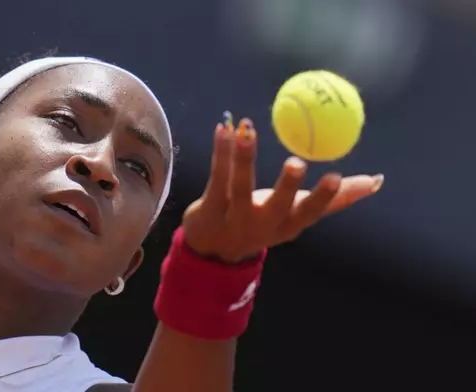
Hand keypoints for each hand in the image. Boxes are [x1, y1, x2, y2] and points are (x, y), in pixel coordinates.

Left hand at [182, 117, 383, 262]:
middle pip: (275, 206)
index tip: (336, 176)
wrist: (212, 251)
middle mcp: (261, 225)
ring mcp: (232, 219)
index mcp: (287, 225)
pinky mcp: (208, 209)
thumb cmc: (263, 222)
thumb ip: (334, 199)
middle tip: (297, 162)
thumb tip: (377, 181)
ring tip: (247, 130)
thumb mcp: (297, 214)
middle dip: (287, 187)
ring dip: (244, 159)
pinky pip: (216, 177)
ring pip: (238, 188)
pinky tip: (223, 128)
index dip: (323, 198)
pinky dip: (220, 152)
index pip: (309, 213)